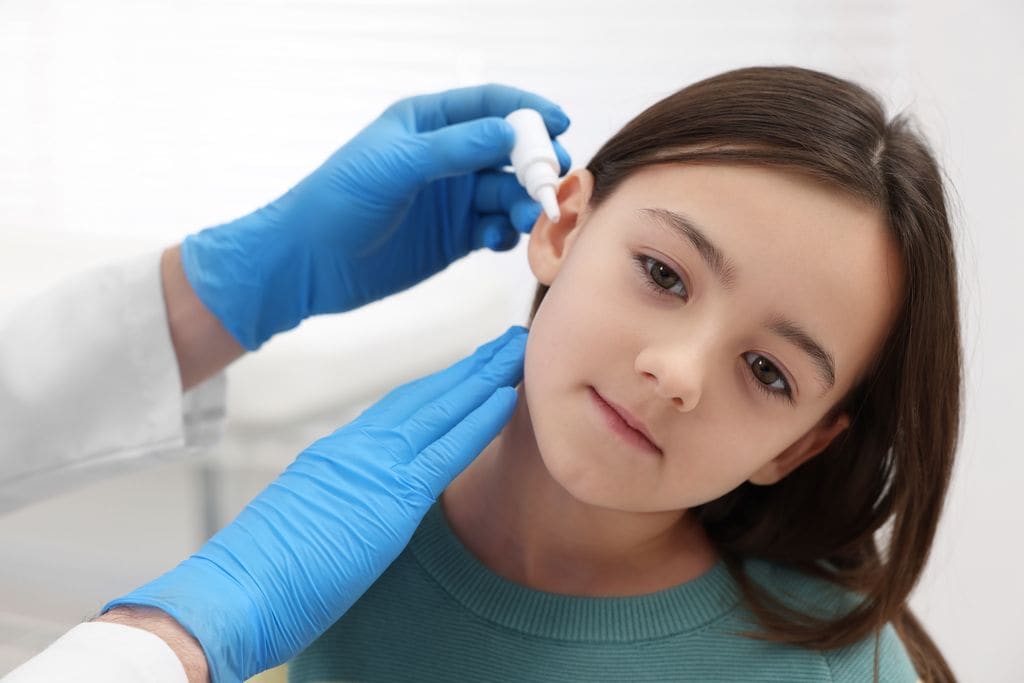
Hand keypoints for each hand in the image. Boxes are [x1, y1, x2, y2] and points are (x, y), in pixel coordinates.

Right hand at [104, 326, 526, 681]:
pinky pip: (447, 449)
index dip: (438, 386)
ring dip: (483, 377)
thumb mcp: (303, 521)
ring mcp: (373, 466)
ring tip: (514, 351)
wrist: (232, 595)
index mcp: (337, 454)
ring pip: (440, 408)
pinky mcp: (391, 497)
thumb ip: (339, 500)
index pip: (399, 409)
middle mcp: (356, 447)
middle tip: (504, 342)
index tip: (468, 369)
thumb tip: (361, 505)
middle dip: (469, 368)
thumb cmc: (260, 576)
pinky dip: (480, 420)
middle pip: (424, 396)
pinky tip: (506, 396)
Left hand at [181, 84, 569, 348]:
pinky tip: (496, 241)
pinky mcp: (455, 238)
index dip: (527, 112)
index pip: (490, 106)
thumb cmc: (339, 200)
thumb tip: (508, 133)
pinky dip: (507, 233)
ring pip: (507, 194)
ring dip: (524, 204)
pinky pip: (497, 229)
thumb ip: (454, 148)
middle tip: (550, 182)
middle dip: (535, 164)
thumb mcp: (395, 165)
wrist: (310, 262)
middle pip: (509, 152)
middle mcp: (447, 157)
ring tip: (526, 219)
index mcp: (429, 123)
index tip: (558, 123)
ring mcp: (453, 199)